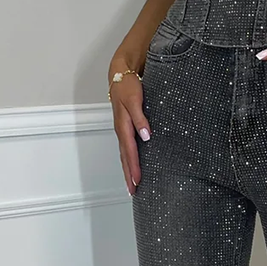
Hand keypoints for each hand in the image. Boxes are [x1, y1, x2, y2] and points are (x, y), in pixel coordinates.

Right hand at [110, 61, 149, 194]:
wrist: (120, 73)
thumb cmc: (128, 85)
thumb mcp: (135, 99)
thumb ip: (140, 118)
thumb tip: (146, 136)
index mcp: (124, 126)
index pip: (130, 152)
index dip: (134, 168)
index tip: (138, 182)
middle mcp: (122, 130)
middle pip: (125, 158)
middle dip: (129, 175)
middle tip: (133, 192)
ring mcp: (123, 129)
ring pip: (124, 154)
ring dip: (128, 170)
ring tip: (132, 185)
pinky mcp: (125, 127)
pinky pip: (126, 147)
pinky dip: (128, 159)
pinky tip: (133, 165)